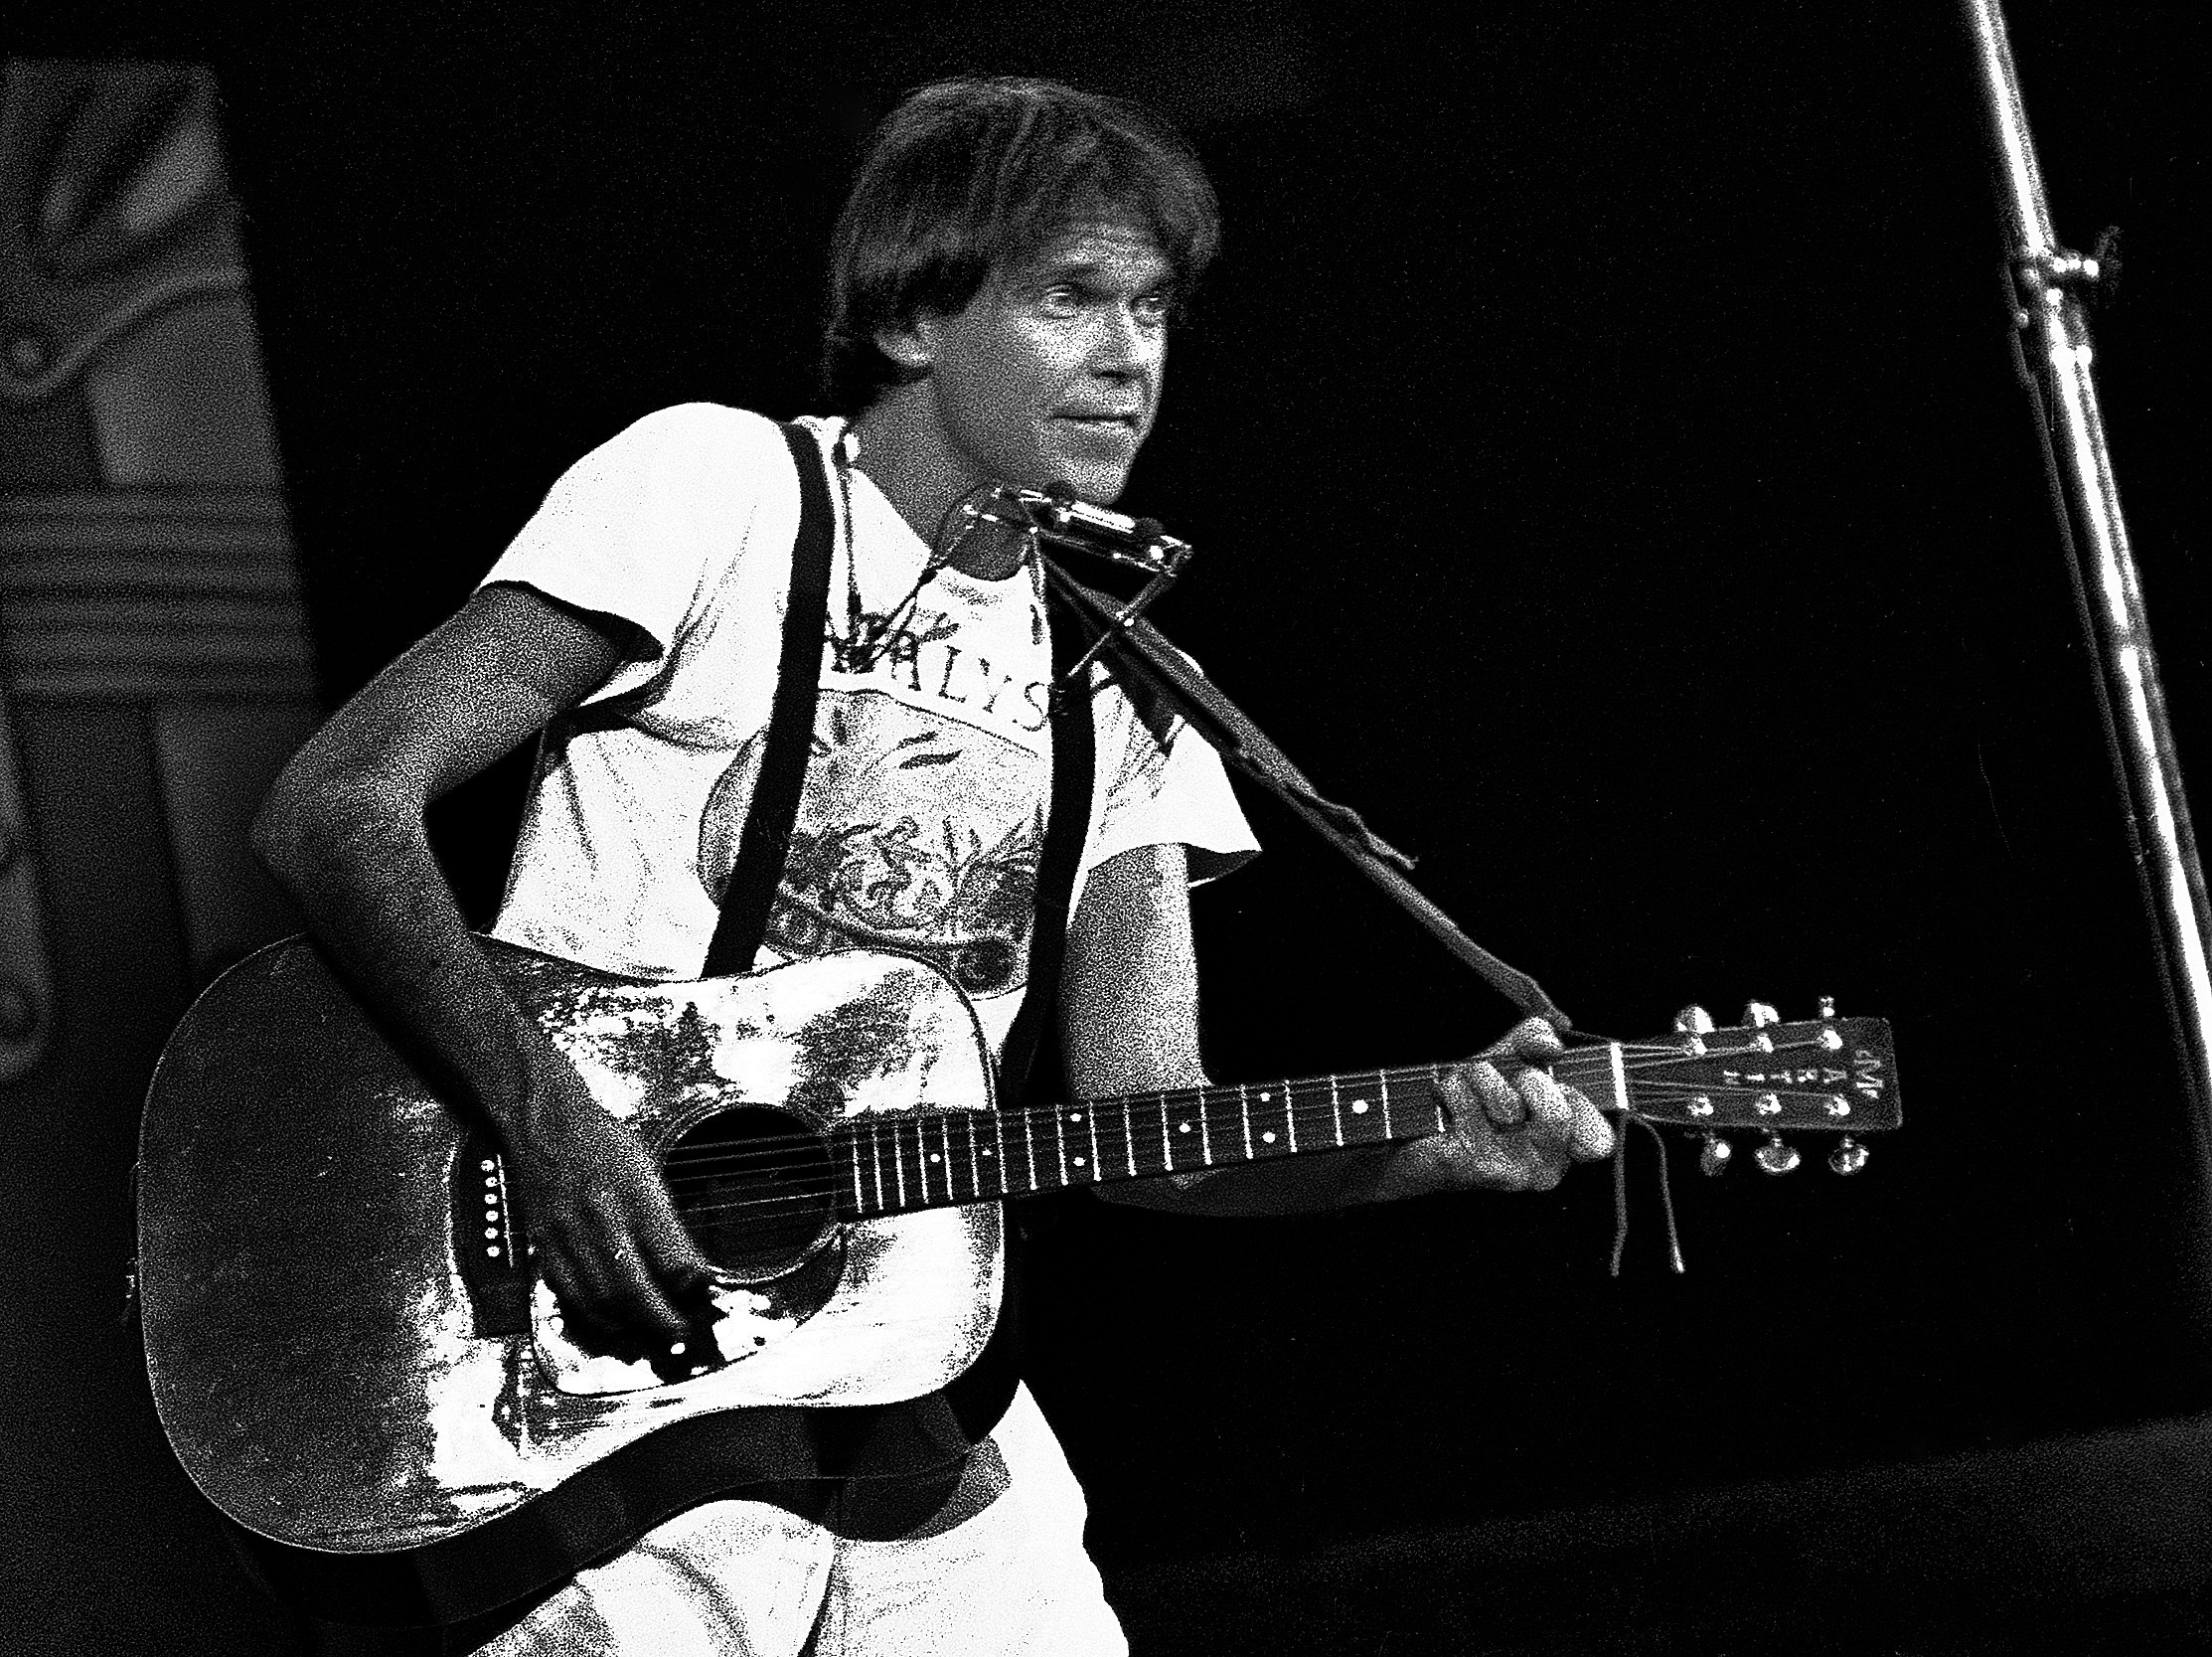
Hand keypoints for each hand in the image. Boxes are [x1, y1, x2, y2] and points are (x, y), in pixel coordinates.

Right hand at [498, 1036, 712, 1345]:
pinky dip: (595, 1317)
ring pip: (601, 1299)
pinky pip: (571, 1294)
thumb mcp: (648, 1171)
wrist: (546, 1125)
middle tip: (682, 1333)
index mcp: (634, 1195)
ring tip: (652, 1337)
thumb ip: (668, 1223)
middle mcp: (600, 1219)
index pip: (671, 1255)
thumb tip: (692, 1269)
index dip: (692, 1284)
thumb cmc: (602, 1144)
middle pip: (635, 1287)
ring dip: (630, 1327)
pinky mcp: (545, 1247)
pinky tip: (613, 1324)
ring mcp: (568, 1236)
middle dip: (662, 1319)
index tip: (706, 1295)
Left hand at [1375, 1018, 1614, 1197]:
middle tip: (1505, 1084)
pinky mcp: (1473, 1166)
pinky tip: (1445, 1109)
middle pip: (1559, 1111)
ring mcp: (1511, 1173)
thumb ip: (1534, 1041)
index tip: (1548, 1083)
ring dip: (1477, 1078)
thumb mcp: (1507, 1062)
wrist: (1410, 1143)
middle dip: (1525, 1079)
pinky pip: (1465, 1099)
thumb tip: (1552, 1045)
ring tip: (1466, 1093)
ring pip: (1505, 1100)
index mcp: (1565, 1149)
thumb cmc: (1468, 1101)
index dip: (1580, 1103)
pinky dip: (1449, 1089)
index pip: (1599, 1137)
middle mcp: (1545, 1169)